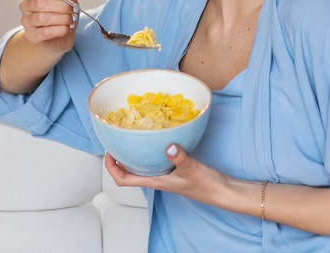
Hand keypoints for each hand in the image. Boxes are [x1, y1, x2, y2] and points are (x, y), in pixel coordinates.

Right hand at [19, 0, 77, 52]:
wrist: (64, 34)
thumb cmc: (63, 11)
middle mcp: (26, 7)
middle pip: (40, 3)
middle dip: (62, 6)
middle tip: (72, 9)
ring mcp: (27, 22)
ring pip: (43, 18)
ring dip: (63, 18)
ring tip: (71, 19)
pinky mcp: (32, 36)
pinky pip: (46, 32)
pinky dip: (61, 29)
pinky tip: (67, 28)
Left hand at [105, 144, 229, 206]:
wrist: (221, 191)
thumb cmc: (205, 184)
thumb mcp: (191, 168)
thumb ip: (179, 157)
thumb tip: (168, 146)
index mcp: (155, 182)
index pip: (124, 180)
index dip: (112, 168)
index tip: (109, 152)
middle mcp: (157, 179)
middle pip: (129, 173)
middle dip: (118, 159)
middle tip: (116, 142)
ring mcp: (165, 175)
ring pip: (141, 167)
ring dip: (132, 156)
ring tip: (130, 139)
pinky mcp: (174, 170)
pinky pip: (155, 162)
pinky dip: (150, 152)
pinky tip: (156, 141)